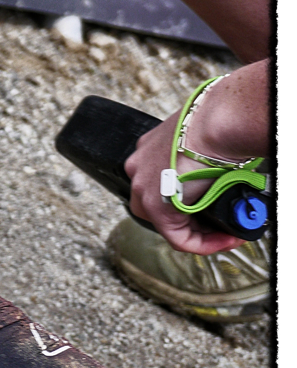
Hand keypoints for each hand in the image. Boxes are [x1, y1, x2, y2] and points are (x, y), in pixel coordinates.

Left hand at [124, 111, 243, 254]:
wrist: (217, 123)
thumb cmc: (218, 123)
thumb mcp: (202, 139)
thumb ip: (201, 156)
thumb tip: (219, 168)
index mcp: (149, 150)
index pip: (160, 183)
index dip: (189, 198)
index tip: (213, 201)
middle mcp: (140, 169)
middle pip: (159, 205)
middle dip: (191, 218)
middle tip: (219, 220)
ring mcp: (144, 189)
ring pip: (167, 223)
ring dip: (200, 231)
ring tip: (226, 231)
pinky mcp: (157, 209)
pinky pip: (178, 238)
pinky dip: (203, 243)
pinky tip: (224, 239)